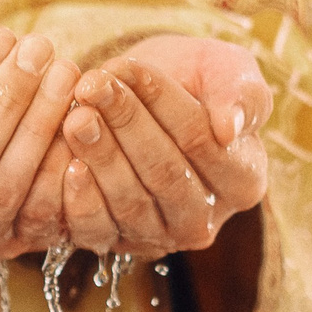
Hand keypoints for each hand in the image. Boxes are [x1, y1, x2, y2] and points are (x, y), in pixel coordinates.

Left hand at [59, 35, 270, 255]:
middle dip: (125, 125)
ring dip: (99, 156)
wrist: (148, 102)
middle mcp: (205, 219)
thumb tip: (230, 128)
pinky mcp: (117, 244)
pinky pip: (97, 230)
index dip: (162, 102)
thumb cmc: (196, 81)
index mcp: (243, 180)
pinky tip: (67, 162)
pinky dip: (79, 198)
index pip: (201, 140)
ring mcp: (160, 238)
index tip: (127, 67)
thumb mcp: (227, 70)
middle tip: (91, 86)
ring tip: (75, 115)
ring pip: (130, 202)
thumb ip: (241, 93)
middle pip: (164, 174)